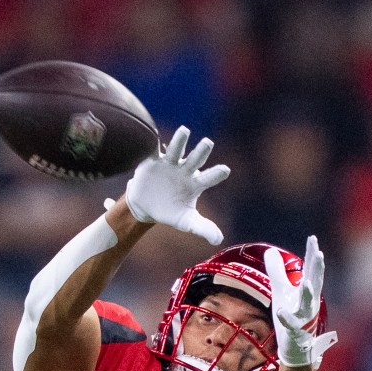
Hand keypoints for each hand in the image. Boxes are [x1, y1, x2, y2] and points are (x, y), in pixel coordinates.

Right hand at [122, 126, 228, 245]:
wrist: (146, 205)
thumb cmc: (170, 211)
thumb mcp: (186, 221)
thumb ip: (202, 228)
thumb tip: (218, 240)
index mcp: (195, 183)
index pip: (209, 178)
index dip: (216, 174)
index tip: (226, 170)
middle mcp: (185, 170)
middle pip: (196, 159)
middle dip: (201, 151)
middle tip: (208, 143)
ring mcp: (170, 163)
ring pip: (176, 150)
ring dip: (180, 141)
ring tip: (184, 131)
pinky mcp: (153, 160)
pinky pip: (154, 150)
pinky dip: (153, 143)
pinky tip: (153, 136)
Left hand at [264, 238, 336, 368]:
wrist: (296, 346)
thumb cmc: (291, 315)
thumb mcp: (281, 290)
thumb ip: (277, 271)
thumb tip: (270, 251)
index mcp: (307, 290)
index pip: (311, 269)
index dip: (312, 254)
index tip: (313, 238)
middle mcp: (309, 302)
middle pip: (315, 281)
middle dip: (317, 268)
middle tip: (319, 253)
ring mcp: (304, 317)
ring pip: (307, 304)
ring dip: (308, 293)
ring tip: (306, 283)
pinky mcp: (295, 331)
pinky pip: (291, 324)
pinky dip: (286, 318)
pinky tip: (280, 311)